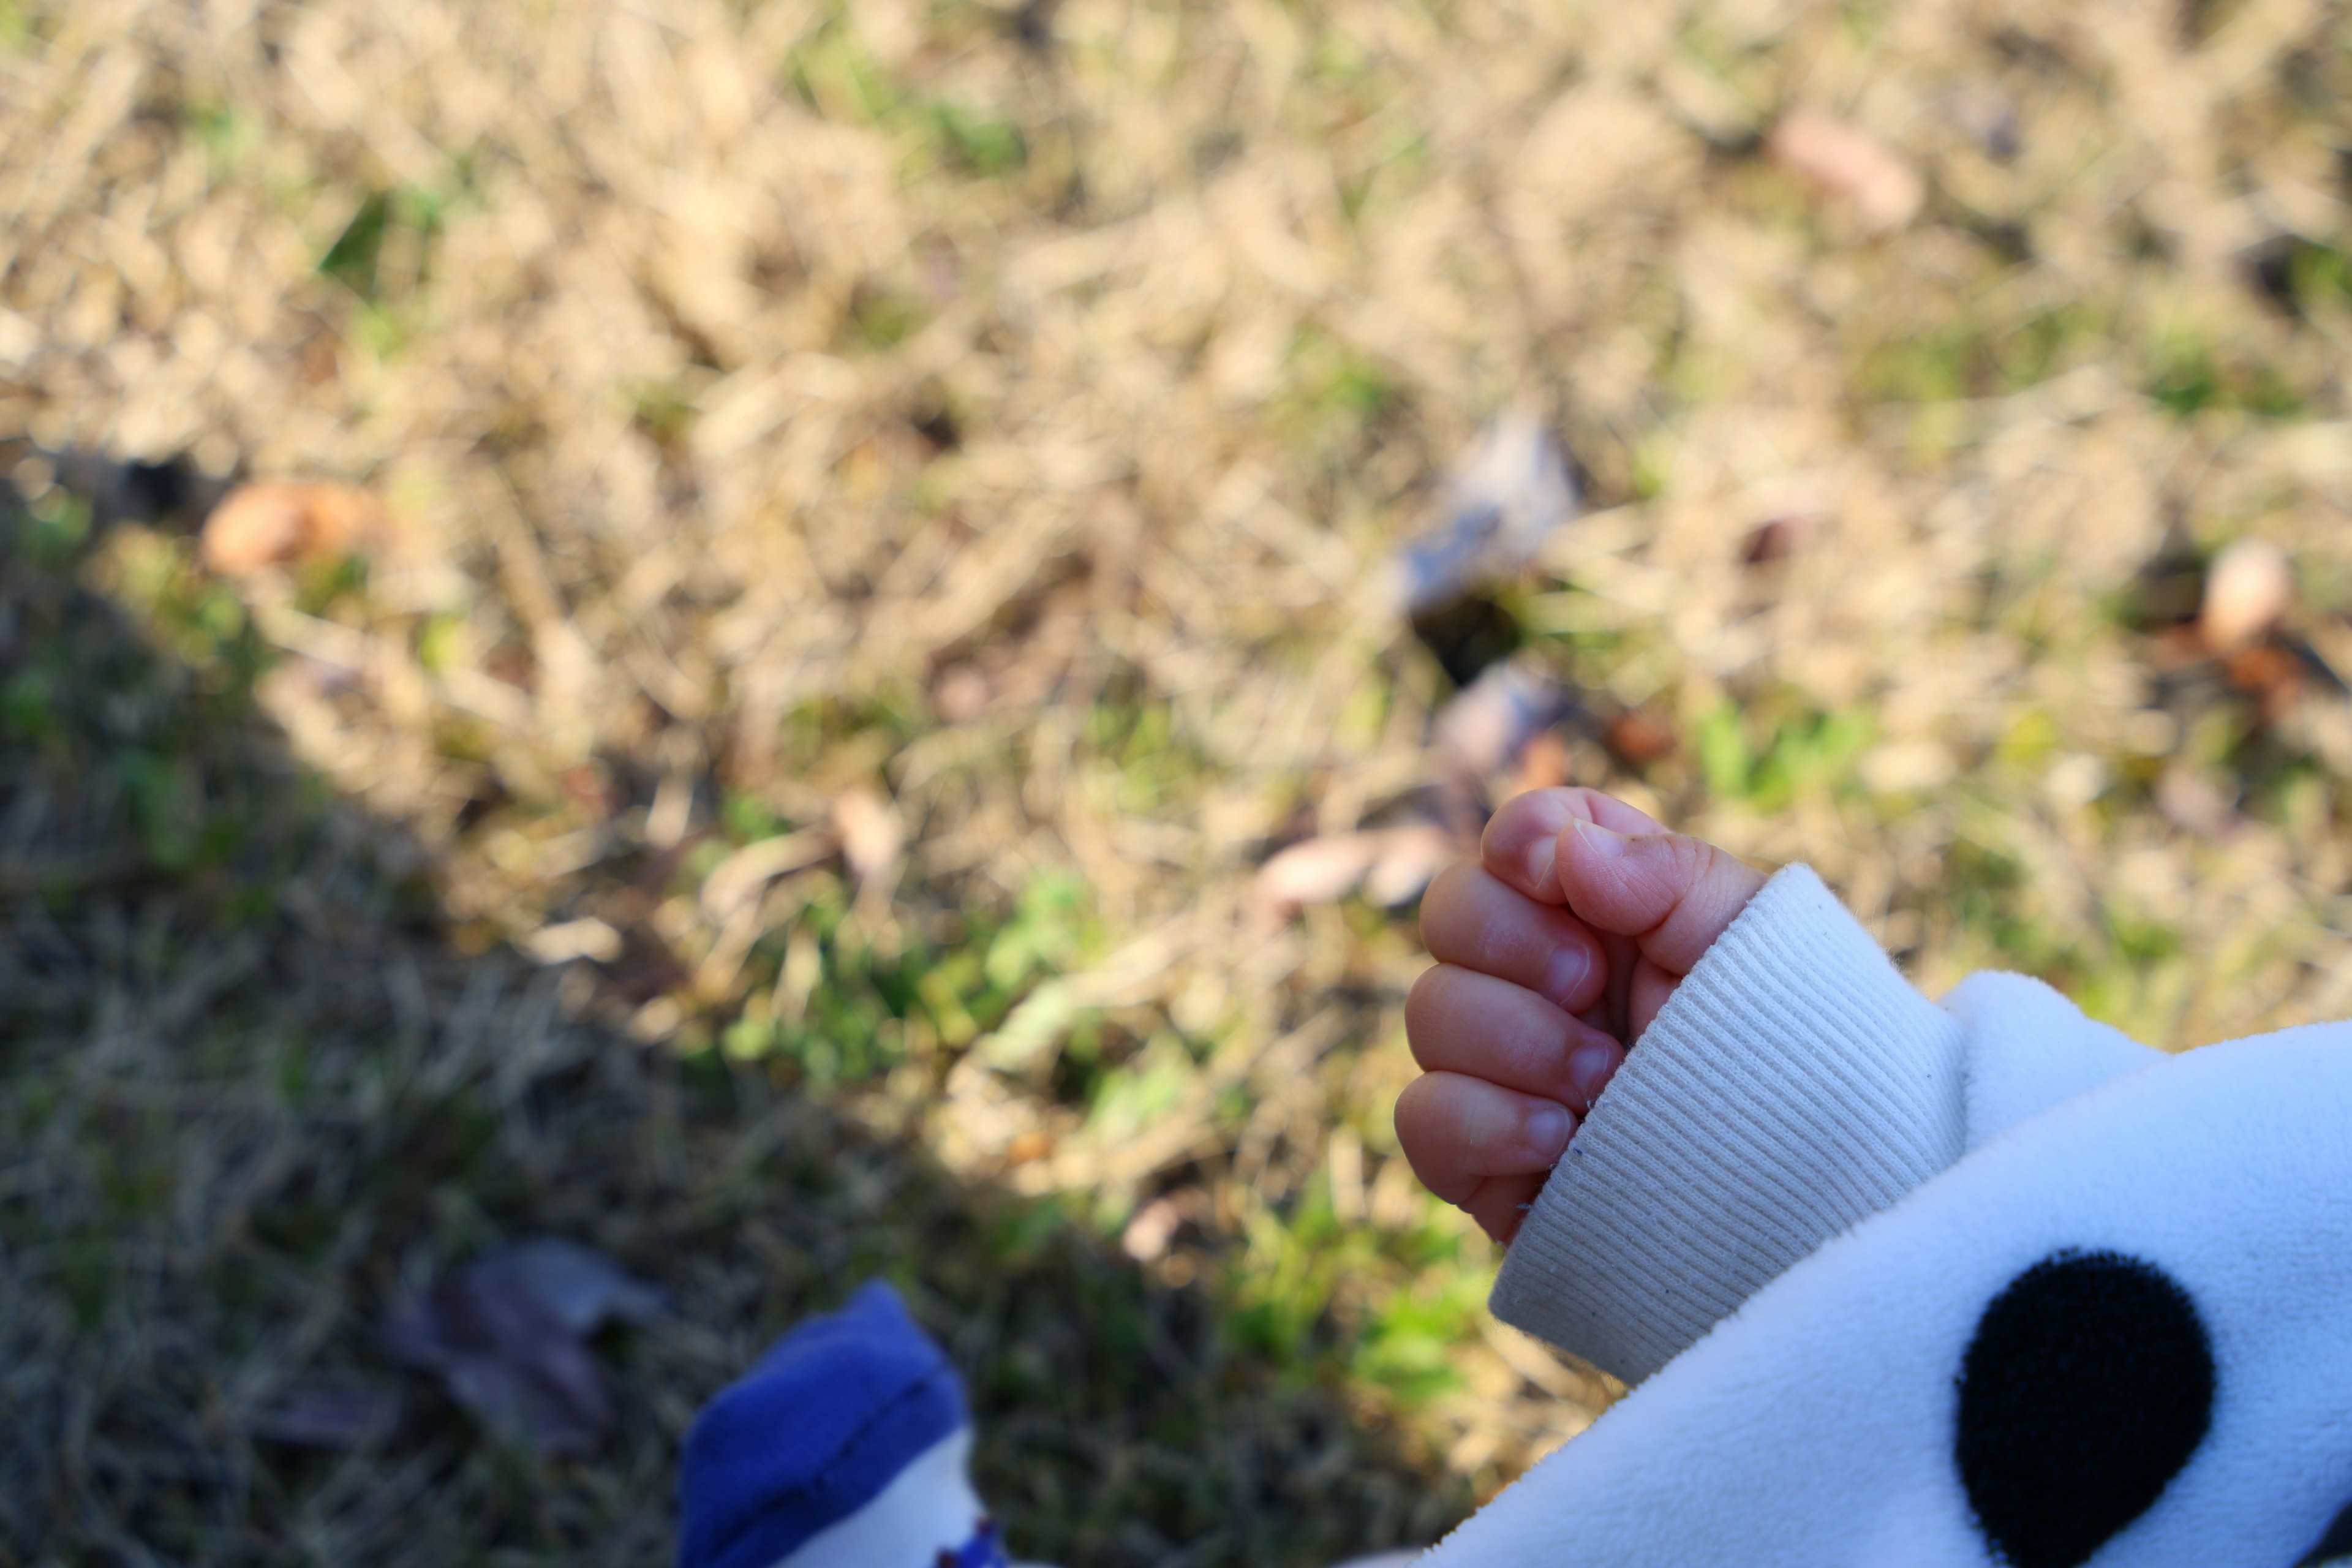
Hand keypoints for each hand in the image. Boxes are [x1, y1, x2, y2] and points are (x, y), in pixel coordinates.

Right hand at [1394, 788, 1765, 1242]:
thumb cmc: (1792, 1061)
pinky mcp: (1482, 1158)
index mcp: (1605, 912)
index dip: (1522, 841)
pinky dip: (1483, 1121)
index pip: (1518, 839)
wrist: (1804, 1203)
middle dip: (1512, 944)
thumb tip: (1565, 848)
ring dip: (1518, 1041)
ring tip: (1605, 1083)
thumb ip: (1667, 875)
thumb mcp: (1755, 944)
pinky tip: (1560, 1141)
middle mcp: (1540, 981)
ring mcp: (1504, 1070)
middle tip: (1591, 987)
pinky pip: (1420, 1119)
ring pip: (1429, 1012)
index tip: (1557, 875)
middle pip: (1449, 911)